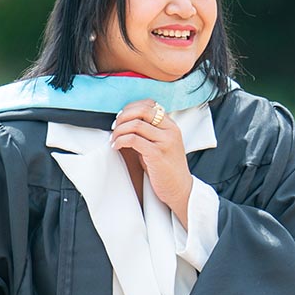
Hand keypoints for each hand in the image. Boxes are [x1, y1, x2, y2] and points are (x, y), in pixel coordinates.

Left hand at [110, 99, 192, 225]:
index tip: (121, 117)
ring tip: (114, 139)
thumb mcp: (161, 145)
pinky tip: (116, 146)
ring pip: (136, 124)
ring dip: (119, 130)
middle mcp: (170, 130)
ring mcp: (165, 142)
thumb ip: (149, 133)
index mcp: (171, 126)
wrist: (181, 189)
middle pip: (142, 110)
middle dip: (123, 116)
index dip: (131, 108)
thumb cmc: (167, 169)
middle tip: (115, 126)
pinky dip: (120, 141)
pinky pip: (133, 140)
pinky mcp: (157, 154)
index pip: (150, 105)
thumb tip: (125, 123)